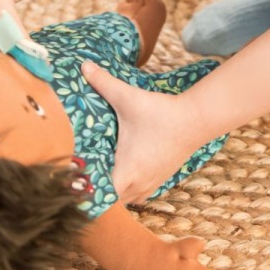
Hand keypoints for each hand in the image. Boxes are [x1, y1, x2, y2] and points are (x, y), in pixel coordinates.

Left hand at [81, 61, 202, 203]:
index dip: (85, 190)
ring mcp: (150, 185)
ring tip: (98, 173)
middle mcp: (137, 184)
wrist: (196, 119)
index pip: (99, 198)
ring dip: (111, 190)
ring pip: (124, 200)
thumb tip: (83, 66)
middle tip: (80, 173)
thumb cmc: (161, 112)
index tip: (73, 178)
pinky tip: (120, 170)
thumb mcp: (128, 97)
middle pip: (109, 202)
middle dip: (95, 190)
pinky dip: (126, 188)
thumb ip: (103, 82)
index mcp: (127, 171)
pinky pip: (137, 195)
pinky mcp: (159, 180)